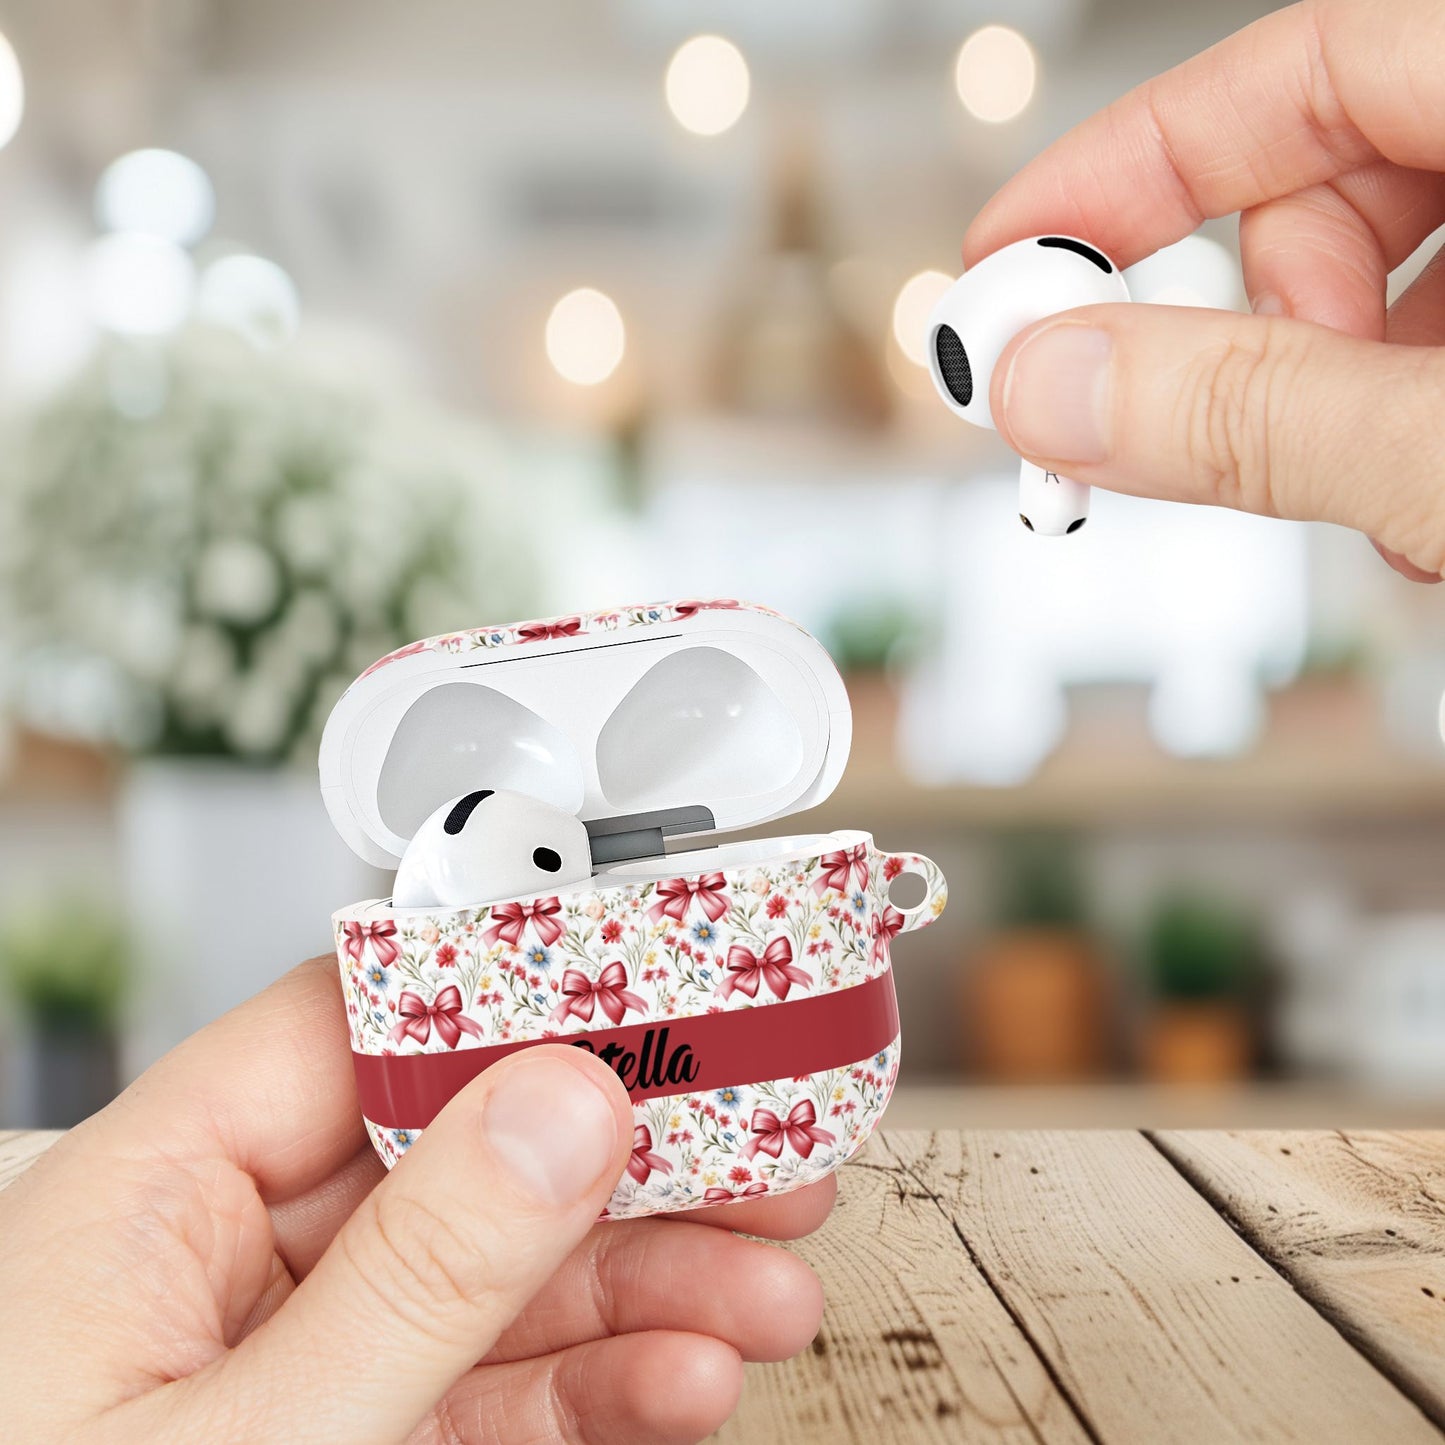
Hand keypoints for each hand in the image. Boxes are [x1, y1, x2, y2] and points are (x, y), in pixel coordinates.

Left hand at [0, 957, 828, 1443]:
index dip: (519, 997)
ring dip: (650, 1284)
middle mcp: (225, 1263)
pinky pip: (495, 1387)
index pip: (357, 1027)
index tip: (661, 1000)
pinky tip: (684, 1379)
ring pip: (503, 1276)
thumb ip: (412, 1278)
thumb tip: (558, 1104)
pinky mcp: (354, 1442)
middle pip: (466, 1150)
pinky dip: (601, 1386)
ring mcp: (298, 1361)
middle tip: (765, 1156)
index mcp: (149, 1199)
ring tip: (766, 1289)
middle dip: (629, 1163)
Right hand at [965, 0, 1444, 579]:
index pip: (1296, 64)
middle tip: (1187, 421)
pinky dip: (1382, 422)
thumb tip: (1057, 389)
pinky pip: (1430, 345)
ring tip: (1358, 494)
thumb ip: (1258, 414)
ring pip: (1376, 281)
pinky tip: (1407, 502)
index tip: (1014, 260)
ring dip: (1314, 395)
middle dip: (1240, 318)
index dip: (1130, 163)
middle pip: (1326, 181)